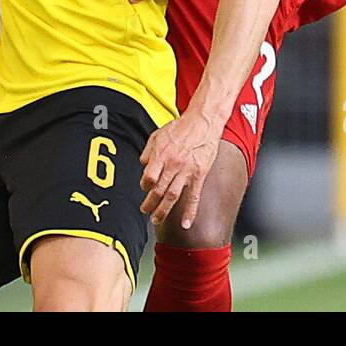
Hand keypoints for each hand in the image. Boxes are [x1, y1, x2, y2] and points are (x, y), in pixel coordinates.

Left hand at [138, 110, 221, 228]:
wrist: (203, 121)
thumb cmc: (181, 126)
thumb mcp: (158, 134)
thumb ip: (148, 151)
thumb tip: (143, 164)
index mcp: (161, 155)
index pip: (148, 177)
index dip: (144, 186)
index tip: (145, 188)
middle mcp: (173, 165)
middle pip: (158, 190)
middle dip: (149, 204)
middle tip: (145, 211)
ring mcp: (187, 171)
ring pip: (172, 196)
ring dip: (163, 211)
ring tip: (156, 219)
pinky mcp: (199, 175)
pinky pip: (194, 197)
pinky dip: (190, 212)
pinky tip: (186, 223)